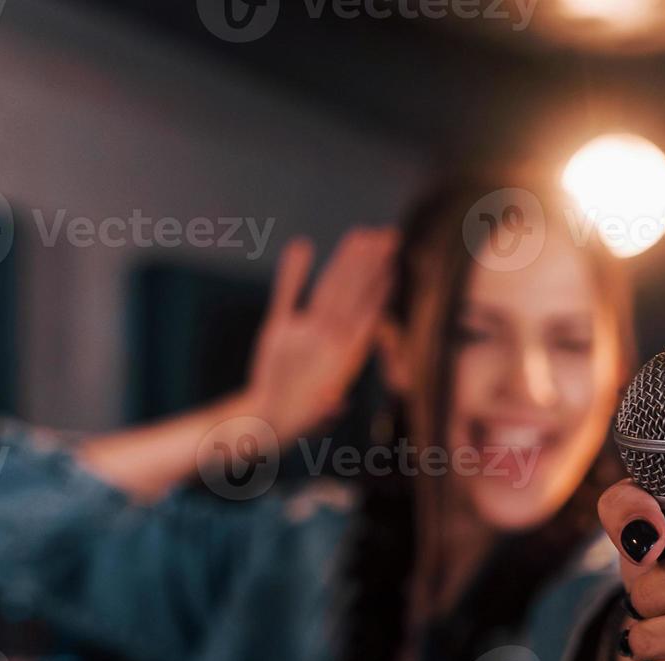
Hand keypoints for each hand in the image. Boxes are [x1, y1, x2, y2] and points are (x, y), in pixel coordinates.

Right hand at [243, 229, 397, 439]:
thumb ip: (324, 410)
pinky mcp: (279, 329)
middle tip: (387, 236)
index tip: (393, 266)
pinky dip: (291, 272)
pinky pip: (286, 295)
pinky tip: (300, 246)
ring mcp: (305, 331)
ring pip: (327, 290)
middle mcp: (328, 339)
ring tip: (360, 235)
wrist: (271, 419)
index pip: (364, 317)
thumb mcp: (313, 419)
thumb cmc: (300, 421)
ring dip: (343, 262)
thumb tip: (335, 405)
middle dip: (369, 266)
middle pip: (351, 295)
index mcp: (343, 357)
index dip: (379, 291)